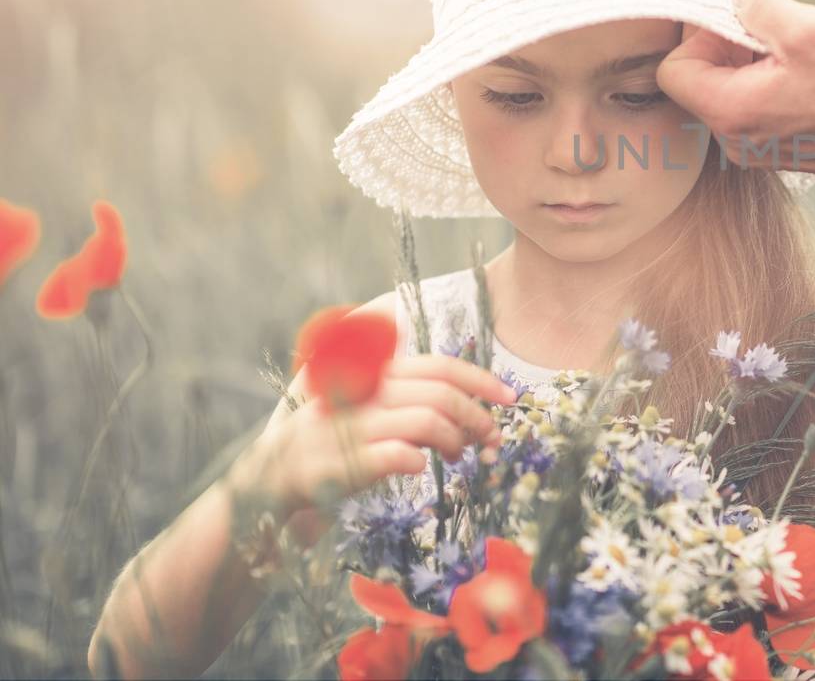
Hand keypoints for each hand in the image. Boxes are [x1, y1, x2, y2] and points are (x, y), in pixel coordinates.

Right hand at [233, 354, 515, 519]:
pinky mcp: (344, 463)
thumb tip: (469, 400)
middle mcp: (366, 394)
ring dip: (455, 440)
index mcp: (375, 374)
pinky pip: (398, 455)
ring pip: (426, 421)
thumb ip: (409, 395)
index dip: (481, 381)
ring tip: (458, 455)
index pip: (440, 366)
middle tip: (491, 438)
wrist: (273, 478)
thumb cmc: (336, 441)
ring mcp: (354, 427)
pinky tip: (420, 468)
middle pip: (441, 395)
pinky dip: (418, 460)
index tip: (512, 398)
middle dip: (478, 417)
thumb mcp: (370, 407)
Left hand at [658, 0, 814, 190]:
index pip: (674, 67)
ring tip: (796, 43)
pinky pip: (755, 101)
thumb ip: (758, 5)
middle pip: (700, 77)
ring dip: (753, 56)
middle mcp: (734, 138)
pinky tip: (809, 65)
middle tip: (771, 22)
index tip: (738, 14)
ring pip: (730, 86)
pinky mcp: (778, 145)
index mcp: (730, 112)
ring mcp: (756, 145)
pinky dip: (771, 75)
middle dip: (728, 41)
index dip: (698, 33)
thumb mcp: (808, 29)